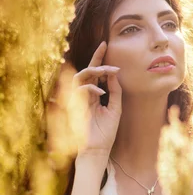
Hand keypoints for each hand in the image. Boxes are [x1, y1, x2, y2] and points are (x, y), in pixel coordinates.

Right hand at [69, 41, 121, 157]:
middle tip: (106, 49)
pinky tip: (101, 91)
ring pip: (80, 76)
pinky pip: (80, 89)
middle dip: (96, 58)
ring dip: (93, 70)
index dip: (99, 58)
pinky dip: (91, 87)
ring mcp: (78, 100)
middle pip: (87, 71)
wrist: (98, 150)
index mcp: (93, 95)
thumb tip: (114, 74)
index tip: (105, 44)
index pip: (95, 73)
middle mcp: (85, 96)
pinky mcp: (75, 106)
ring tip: (106, 70)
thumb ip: (115, 91)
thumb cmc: (106, 132)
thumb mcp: (115, 109)